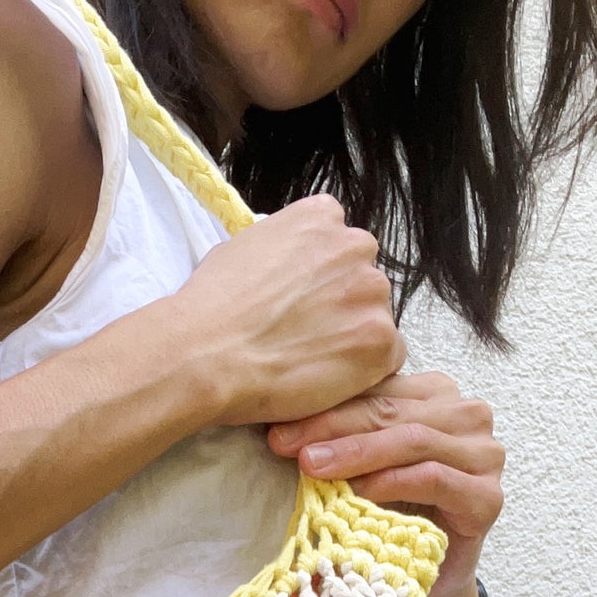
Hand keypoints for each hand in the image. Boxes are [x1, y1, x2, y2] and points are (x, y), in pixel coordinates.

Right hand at [169, 195, 405, 428]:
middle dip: (342, 308)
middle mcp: (355, 245)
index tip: (302, 304)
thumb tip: (287, 268)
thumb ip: (281, 251)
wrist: (208, 355)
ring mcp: (371, 292)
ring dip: (353, 339)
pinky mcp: (379, 340)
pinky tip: (327, 379)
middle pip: (362, 280)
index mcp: (322, 216)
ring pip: (376, 319)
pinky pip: (388, 357)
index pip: (340, 245)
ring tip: (310, 361)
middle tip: (306, 337)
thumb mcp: (242, 249)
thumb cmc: (212, 307)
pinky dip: (364, 373)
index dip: (322, 281)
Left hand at [266, 372, 504, 596]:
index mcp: (438, 396)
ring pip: (413, 440)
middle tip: (285, 444)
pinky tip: (357, 492)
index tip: (276, 424)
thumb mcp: (360, 464)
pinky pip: (433, 478)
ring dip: (357, 453)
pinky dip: (391, 482)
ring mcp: (485, 456)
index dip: (326, 405)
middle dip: (333, 427)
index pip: (378, 391)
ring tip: (311, 467)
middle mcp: (468, 418)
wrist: (424, 582)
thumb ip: (343, 433)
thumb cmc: (387, 518)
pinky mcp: (487, 497)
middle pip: (392, 412)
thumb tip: (281, 419)